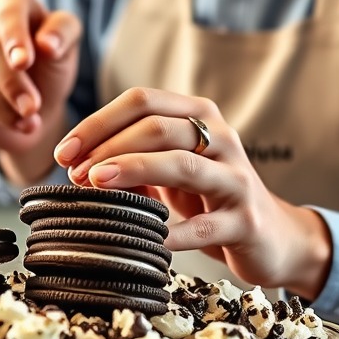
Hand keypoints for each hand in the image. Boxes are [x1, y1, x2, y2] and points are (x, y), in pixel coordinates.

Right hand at [0, 0, 81, 166]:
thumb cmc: (51, 66)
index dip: (14, 34)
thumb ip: (63, 34)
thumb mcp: (68, 45)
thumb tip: (46, 44)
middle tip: (33, 105)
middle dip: (12, 79)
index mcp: (11, 1)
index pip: (8, 8)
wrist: (37, 107)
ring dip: (8, 100)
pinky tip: (20, 123)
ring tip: (33, 116)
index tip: (23, 62)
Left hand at [52, 87, 332, 299]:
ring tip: (97, 184)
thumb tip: (78, 166)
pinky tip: (144, 238)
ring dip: (133, 170)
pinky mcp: (245, 220)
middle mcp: (220, 137)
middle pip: (157, 127)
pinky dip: (170, 232)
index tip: (64, 151)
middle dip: (108, 147)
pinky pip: (203, 226)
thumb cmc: (208, 198)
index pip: (142, 101)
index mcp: (199, 115)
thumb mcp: (170, 170)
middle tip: (76, 173)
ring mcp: (236, 177)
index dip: (97, 122)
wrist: (273, 236)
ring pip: (181, 164)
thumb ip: (132, 160)